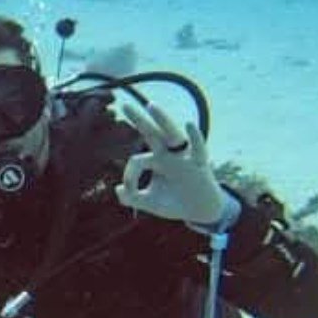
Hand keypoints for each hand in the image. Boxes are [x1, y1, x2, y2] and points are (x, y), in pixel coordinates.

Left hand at [115, 103, 228, 224]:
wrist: (199, 211)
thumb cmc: (173, 203)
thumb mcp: (149, 202)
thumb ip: (132, 198)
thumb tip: (117, 190)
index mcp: (156, 160)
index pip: (136, 160)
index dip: (129, 176)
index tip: (128, 191)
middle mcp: (168, 154)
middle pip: (152, 133)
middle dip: (139, 120)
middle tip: (125, 105)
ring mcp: (183, 157)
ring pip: (172, 134)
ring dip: (162, 120)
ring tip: (150, 106)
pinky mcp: (199, 164)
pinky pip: (198, 148)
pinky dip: (195, 136)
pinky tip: (188, 124)